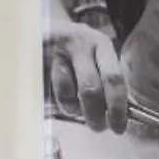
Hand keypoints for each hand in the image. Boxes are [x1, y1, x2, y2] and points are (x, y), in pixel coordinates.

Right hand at [46, 11, 127, 131]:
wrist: (45, 30)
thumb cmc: (76, 52)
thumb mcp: (96, 60)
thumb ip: (107, 84)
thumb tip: (118, 116)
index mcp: (102, 45)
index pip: (114, 78)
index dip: (117, 107)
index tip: (118, 127)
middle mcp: (81, 43)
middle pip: (91, 88)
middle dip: (95, 114)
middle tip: (98, 127)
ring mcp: (58, 50)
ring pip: (67, 92)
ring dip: (74, 108)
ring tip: (75, 106)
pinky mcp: (40, 59)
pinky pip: (49, 89)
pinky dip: (58, 99)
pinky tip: (60, 92)